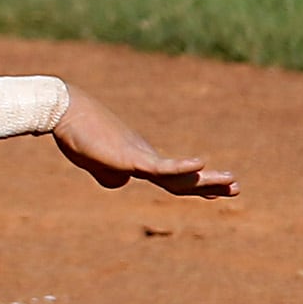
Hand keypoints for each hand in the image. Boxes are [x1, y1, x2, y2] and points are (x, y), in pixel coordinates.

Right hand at [48, 88, 235, 197]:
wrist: (66, 112)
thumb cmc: (77, 133)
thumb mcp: (93, 161)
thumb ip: (107, 173)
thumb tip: (120, 183)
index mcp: (137, 160)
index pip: (171, 177)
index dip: (194, 185)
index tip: (217, 191)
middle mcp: (145, 157)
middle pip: (182, 176)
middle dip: (210, 183)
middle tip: (237, 187)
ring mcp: (139, 156)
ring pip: (178, 174)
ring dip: (206, 180)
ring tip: (233, 182)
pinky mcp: (130, 157)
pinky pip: (160, 166)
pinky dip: (181, 167)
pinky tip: (200, 164)